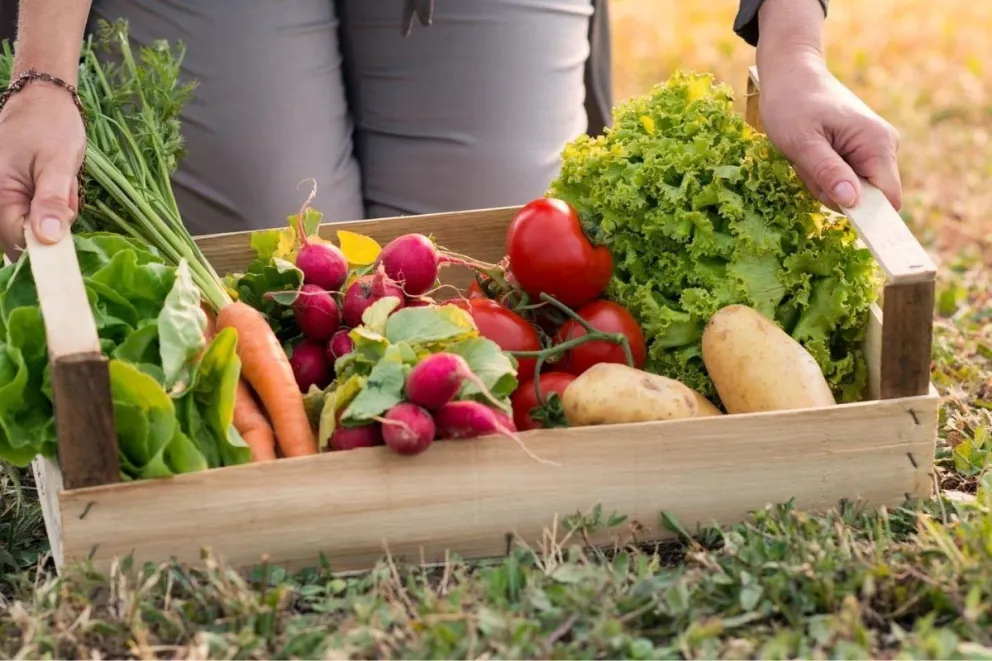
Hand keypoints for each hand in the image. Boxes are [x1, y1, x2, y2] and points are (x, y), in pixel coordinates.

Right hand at [0, 83, 85, 261]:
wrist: (45, 98)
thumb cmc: (52, 126)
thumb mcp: (58, 164)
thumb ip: (51, 202)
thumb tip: (47, 239)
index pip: (16, 241)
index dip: (44, 245)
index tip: (65, 223)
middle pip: (26, 235)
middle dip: (53, 221)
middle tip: (63, 190)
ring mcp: (5, 193)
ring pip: (36, 223)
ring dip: (57, 209)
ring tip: (62, 180)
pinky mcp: (15, 190)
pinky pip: (37, 208)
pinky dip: (53, 200)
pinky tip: (59, 181)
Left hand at [757, 55, 901, 211]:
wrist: (791, 74)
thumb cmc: (792, 103)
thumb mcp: (801, 142)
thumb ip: (827, 172)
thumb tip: (853, 202)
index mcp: (877, 144)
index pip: (888, 200)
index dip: (868, 216)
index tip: (838, 216)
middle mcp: (884, 146)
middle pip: (865, 198)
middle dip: (832, 193)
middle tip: (806, 166)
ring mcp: (873, 149)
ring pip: (851, 191)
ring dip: (823, 183)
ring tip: (806, 155)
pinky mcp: (859, 151)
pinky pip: (843, 179)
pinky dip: (822, 175)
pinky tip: (811, 154)